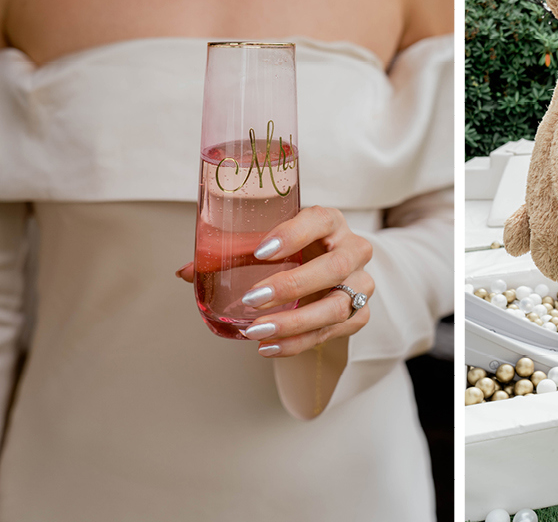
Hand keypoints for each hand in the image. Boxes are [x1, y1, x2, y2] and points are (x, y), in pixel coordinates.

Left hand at [177, 206, 372, 356]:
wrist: (334, 272)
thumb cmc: (298, 251)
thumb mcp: (272, 244)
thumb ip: (234, 253)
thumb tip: (185, 273)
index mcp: (331, 222)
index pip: (320, 220)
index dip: (293, 234)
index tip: (261, 251)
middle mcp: (353, 250)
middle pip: (334, 266)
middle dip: (292, 285)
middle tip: (252, 298)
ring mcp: (361, 283)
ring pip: (337, 305)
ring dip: (295, 322)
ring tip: (257, 331)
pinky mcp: (359, 314)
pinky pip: (332, 332)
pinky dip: (298, 342)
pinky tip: (270, 346)